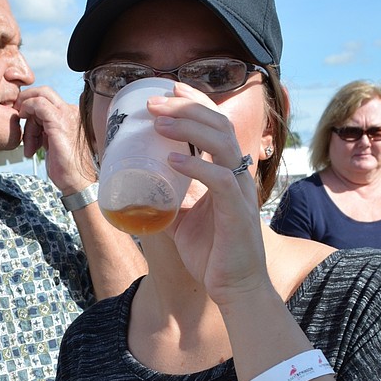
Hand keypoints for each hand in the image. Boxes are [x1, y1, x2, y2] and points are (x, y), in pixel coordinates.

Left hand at [16, 85, 95, 197]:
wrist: (76, 182)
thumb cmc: (65, 167)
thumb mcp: (52, 141)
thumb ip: (44, 127)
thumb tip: (30, 119)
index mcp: (70, 115)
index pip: (47, 98)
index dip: (31, 104)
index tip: (22, 118)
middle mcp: (71, 111)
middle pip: (43, 91)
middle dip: (26, 101)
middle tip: (18, 116)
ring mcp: (67, 115)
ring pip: (39, 98)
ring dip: (27, 120)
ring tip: (29, 145)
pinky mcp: (59, 122)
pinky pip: (38, 105)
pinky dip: (28, 113)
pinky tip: (27, 136)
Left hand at [146, 83, 269, 305]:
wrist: (234, 289)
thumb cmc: (213, 256)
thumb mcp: (185, 221)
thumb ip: (171, 201)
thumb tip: (140, 190)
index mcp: (228, 174)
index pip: (216, 126)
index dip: (195, 104)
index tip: (168, 91)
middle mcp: (238, 177)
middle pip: (220, 125)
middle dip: (186, 108)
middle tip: (153, 103)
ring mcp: (241, 194)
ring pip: (223, 144)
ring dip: (189, 129)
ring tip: (159, 122)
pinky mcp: (238, 214)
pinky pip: (221, 181)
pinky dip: (197, 167)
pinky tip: (173, 160)